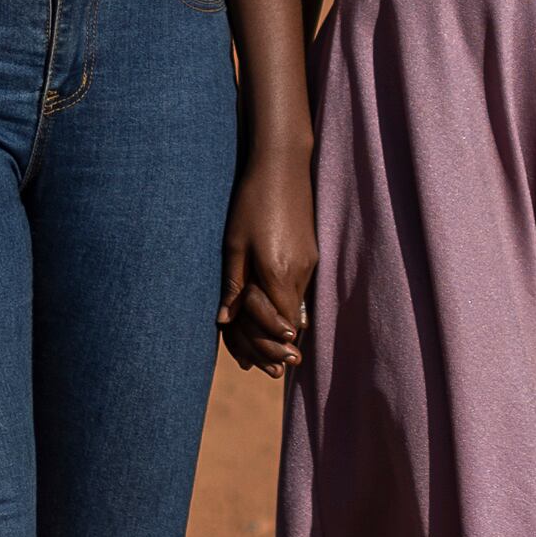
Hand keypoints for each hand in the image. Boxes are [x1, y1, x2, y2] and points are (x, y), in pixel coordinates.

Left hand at [217, 146, 315, 374]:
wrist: (282, 166)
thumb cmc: (251, 202)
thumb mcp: (233, 244)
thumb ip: (233, 286)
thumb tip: (224, 321)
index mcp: (277, 272)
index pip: (276, 325)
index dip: (265, 346)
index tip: (256, 364)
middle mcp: (299, 273)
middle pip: (290, 324)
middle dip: (277, 347)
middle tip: (270, 370)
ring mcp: (309, 264)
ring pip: (297, 309)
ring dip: (283, 329)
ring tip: (274, 351)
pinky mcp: (311, 255)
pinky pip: (300, 292)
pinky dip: (288, 308)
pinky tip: (278, 315)